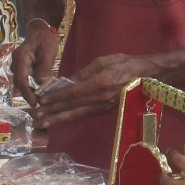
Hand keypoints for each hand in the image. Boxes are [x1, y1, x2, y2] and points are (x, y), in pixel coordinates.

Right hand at [11, 21, 58, 105]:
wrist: (39, 30)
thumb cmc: (44, 39)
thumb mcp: (48, 52)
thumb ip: (44, 68)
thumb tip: (42, 85)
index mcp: (20, 58)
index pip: (21, 79)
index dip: (27, 93)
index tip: (35, 103)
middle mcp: (16, 64)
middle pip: (20, 84)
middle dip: (29, 96)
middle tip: (40, 107)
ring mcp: (17, 66)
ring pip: (21, 83)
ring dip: (30, 93)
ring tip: (41, 103)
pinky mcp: (22, 69)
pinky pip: (24, 80)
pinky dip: (31, 88)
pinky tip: (39, 94)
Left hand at [35, 52, 149, 127]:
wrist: (147, 77)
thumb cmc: (126, 64)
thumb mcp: (104, 61)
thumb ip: (84, 72)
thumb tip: (67, 81)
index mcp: (99, 83)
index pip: (72, 92)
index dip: (56, 97)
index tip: (42, 99)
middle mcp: (99, 98)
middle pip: (72, 106)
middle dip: (53, 111)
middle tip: (36, 115)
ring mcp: (103, 106)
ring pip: (77, 114)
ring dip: (60, 119)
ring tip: (45, 123)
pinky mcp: (106, 110)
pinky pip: (86, 115)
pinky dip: (72, 118)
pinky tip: (62, 120)